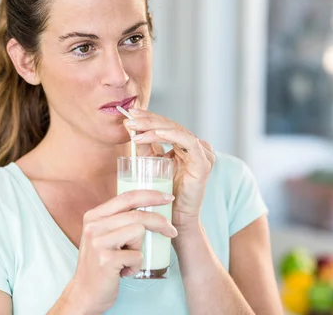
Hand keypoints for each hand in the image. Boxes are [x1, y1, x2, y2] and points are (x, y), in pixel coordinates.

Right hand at [64, 190, 176, 313]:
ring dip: (140, 249)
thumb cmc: (100, 264)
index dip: (150, 195)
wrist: (85, 293)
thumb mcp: (103, 236)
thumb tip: (150, 206)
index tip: (168, 198)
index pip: (127, 197)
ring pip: (138, 232)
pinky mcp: (106, 260)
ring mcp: (98, 242)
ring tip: (127, 259)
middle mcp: (94, 226)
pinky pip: (137, 256)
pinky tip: (123, 271)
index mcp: (94, 216)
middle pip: (137, 215)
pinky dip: (136, 266)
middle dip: (160, 223)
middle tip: (171, 231)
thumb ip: (118, 220)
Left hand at [123, 108, 215, 229]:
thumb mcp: (151, 166)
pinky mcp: (204, 164)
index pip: (166, 125)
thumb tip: (131, 129)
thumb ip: (145, 148)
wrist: (174, 220)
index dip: (148, 118)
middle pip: (170, 126)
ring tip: (135, 128)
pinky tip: (154, 133)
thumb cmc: (163, 195)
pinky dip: (171, 135)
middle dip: (147, 120)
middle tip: (129, 117)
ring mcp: (202, 154)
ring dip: (154, 127)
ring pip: (177, 130)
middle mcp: (196, 147)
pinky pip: (189, 142)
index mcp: (185, 146)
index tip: (129, 114)